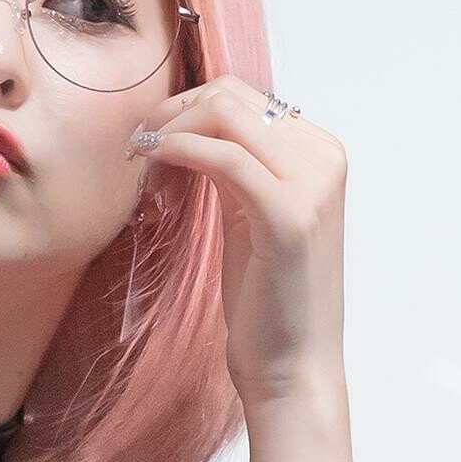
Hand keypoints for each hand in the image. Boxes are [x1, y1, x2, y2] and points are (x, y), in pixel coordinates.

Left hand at [134, 75, 349, 405]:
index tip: (150, 140)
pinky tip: (153, 170)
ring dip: (169, 131)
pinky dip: (179, 151)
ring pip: (225, 115)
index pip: (243, 96)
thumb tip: (190, 126)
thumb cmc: (267, 298)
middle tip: (136, 149)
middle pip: (231, 96)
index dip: (186, 108)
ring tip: (142, 166)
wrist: (293, 365)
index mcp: (321, 153)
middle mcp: (324, 158)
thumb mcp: (252, 215)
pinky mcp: (288, 216)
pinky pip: (224, 157)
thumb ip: (237, 166)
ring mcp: (312, 185)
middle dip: (172, 113)